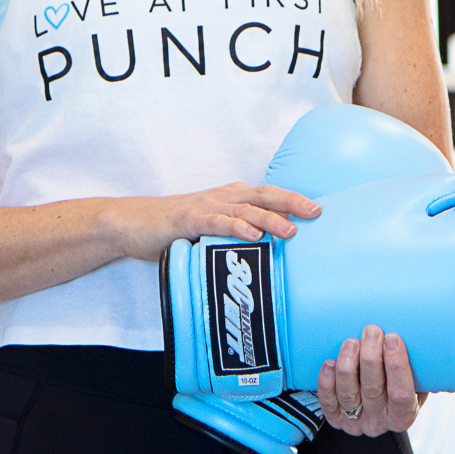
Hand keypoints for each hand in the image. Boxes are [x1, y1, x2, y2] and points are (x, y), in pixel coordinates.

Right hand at [103, 183, 319, 262]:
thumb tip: (269, 257)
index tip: (319, 210)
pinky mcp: (188, 220)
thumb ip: (237, 240)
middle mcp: (223, 198)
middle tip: (316, 213)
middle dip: (291, 203)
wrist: (134, 224)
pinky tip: (253, 236)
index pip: (269, 196)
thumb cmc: (176, 231)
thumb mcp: (212, 232)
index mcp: (232, 198)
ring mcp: (206, 207)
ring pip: (245, 210)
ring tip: (290, 230)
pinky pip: (217, 222)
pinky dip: (236, 228)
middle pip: (264, 196)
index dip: (294, 200)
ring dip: (269, 219)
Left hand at [318, 324, 420, 436]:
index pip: (402, 394)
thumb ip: (421, 363)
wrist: (377, 400)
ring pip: (349, 396)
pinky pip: (329, 404)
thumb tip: (430, 323)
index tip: (394, 338)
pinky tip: (329, 362)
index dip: (397, 366)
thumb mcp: (417, 378)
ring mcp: (356, 422)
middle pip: (374, 390)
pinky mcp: (336, 419)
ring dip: (348, 366)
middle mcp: (380, 422)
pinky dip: (327, 382)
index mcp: (404, 414)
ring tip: (351, 341)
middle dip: (371, 357)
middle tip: (372, 330)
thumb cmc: (398, 380)